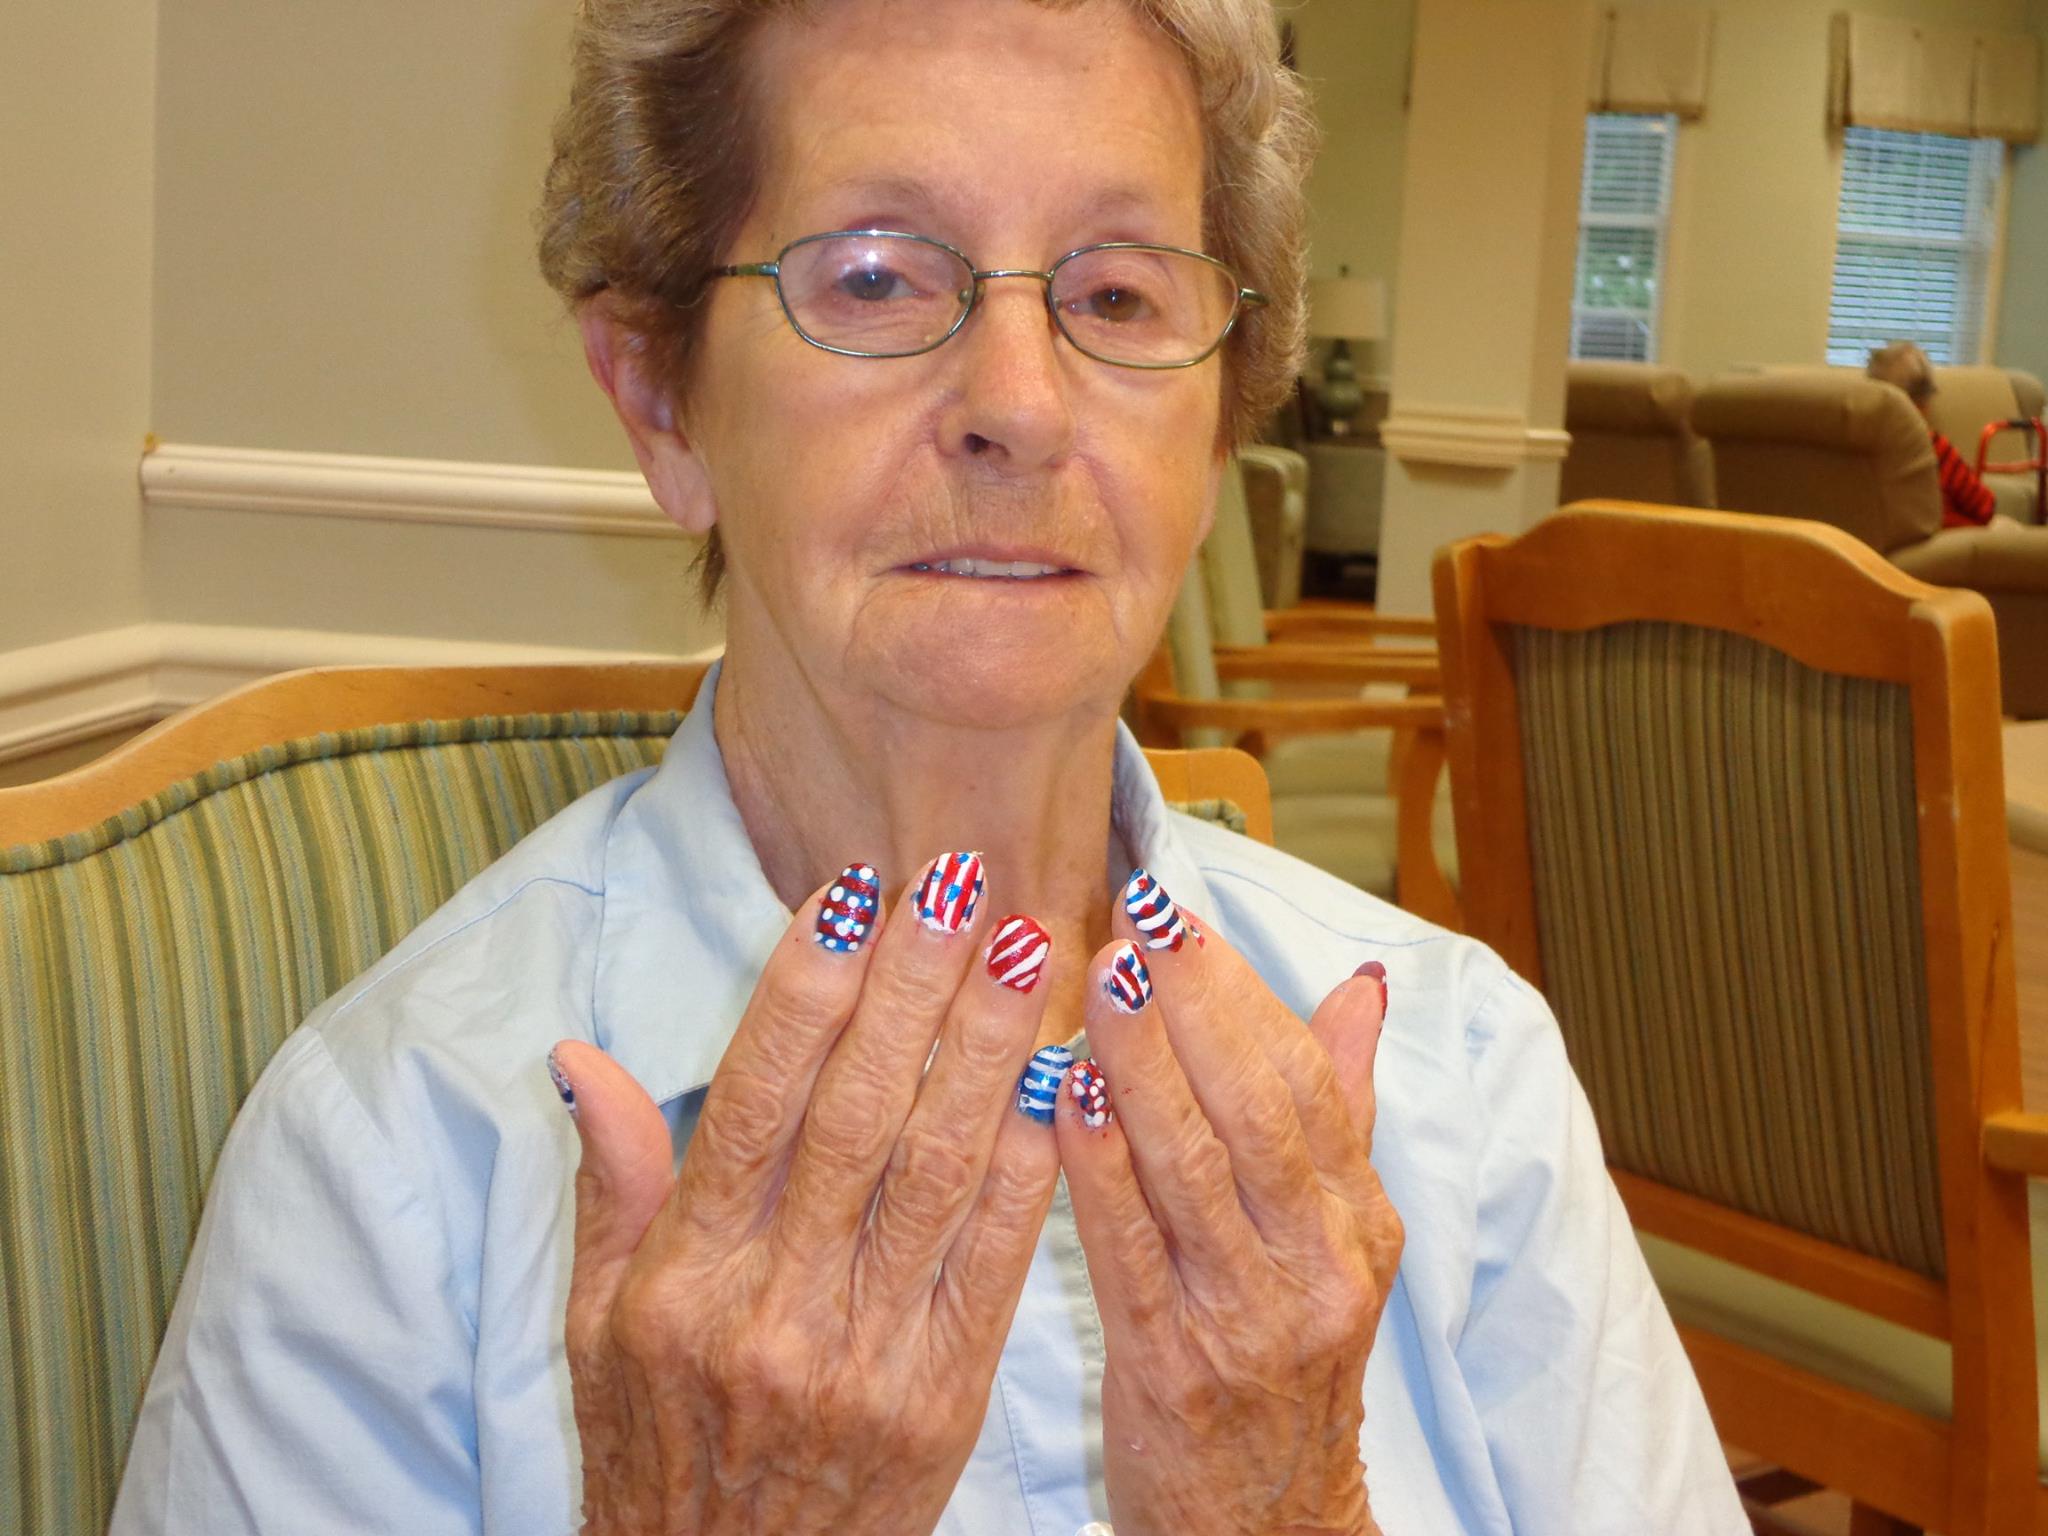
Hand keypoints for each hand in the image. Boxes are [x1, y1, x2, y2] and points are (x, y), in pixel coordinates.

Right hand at [551, 856, 1061, 1534]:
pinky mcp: (942, 1397)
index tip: (849, 892)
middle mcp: (772, 1305)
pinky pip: (992, 1261)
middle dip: (915, 986)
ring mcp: (863, 1353)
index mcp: (682, 1276)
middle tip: (963, 880)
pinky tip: (1062, 1079)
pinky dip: (1029, 1165)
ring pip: (937, 1170)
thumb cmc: (654, 1452)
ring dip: (990, 1048)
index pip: (754, 1099)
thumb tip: (584, 1057)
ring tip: (1030, 947)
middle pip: (858, 1114)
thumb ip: (610, 1188)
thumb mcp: (593, 1330)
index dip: (805, 987)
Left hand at [1058, 874, 1400, 1535]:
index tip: (1177, 910)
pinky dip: (1102, 1167)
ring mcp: (1250, 1316)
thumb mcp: (1336, 1243)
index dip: (1239, 987)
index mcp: (1357, 1220)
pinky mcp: (1175, 1366)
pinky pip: (1132, 1249)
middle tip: (1140, 915)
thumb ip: (1337, 1111)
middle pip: (1258, 1107)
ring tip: (1103, 977)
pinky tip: (1066, 1096)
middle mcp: (1318, 1263)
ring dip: (1146, 1063)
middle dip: (1196, 1002)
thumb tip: (1362, 989)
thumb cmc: (1284, 1363)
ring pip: (1197, 1165)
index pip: (1304, 1079)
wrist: (1267, 1524)